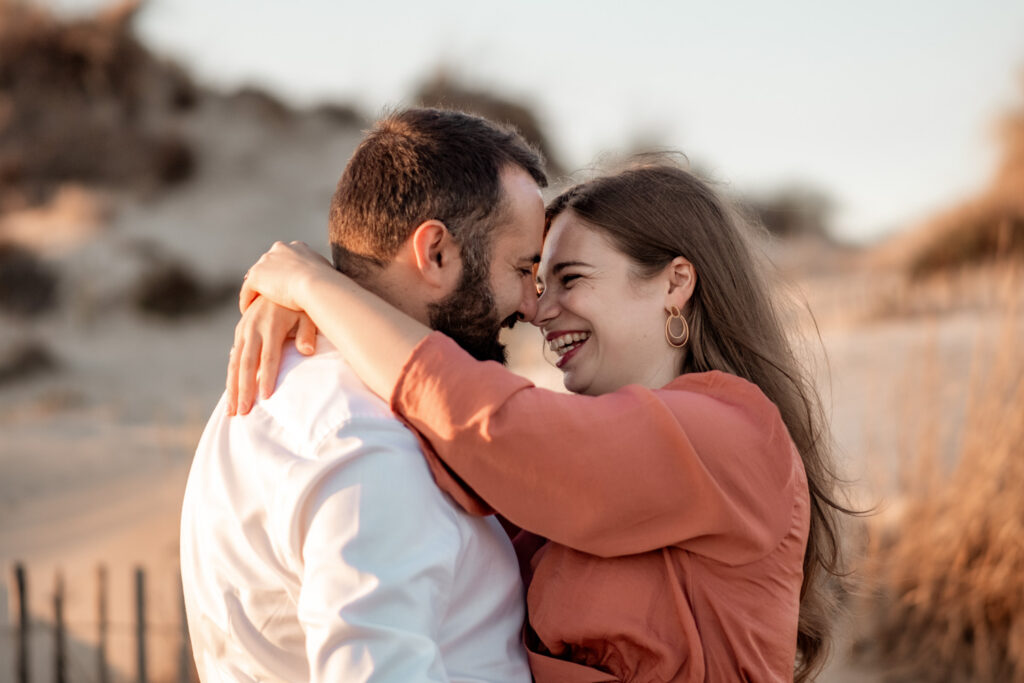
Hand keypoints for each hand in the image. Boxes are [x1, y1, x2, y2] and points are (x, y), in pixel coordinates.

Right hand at [227, 296, 318, 415]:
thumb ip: (307, 332)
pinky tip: (231, 392)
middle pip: (246, 363)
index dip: (266, 377)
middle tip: (242, 412)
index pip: (268, 357)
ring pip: (235, 363)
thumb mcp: (307, 313)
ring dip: (232, 387)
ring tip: (231, 410)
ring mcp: (244, 330)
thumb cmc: (299, 303)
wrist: (280, 282)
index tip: (266, 397)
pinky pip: (233, 357)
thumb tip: (308, 351)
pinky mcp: (240, 332)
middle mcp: (253, 328)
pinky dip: (231, 376)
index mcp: (271, 326)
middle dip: (243, 389)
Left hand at [239, 241, 333, 313]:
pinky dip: (247, 300)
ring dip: (257, 290)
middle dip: (268, 278)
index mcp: (298, 248)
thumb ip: (325, 275)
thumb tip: (336, 284)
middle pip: (269, 264)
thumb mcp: (330, 275)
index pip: (286, 258)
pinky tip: (248, 312)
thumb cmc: (329, 284)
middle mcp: (280, 249)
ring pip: (257, 276)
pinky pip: (247, 289)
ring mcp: (266, 261)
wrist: (316, 285)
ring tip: (256, 306)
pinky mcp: (256, 275)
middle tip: (268, 295)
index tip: (285, 284)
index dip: (285, 271)